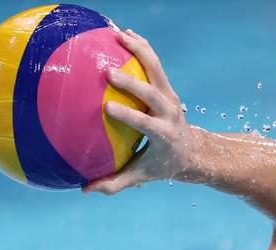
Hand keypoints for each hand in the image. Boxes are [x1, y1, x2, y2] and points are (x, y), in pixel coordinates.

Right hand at [83, 29, 194, 194]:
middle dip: (133, 82)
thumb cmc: (160, 165)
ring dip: (139, 50)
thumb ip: (114, 183)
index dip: (129, 114)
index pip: (146, 123)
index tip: (107, 107)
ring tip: (118, 35)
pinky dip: (142, 47)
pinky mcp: (167, 86)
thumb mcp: (140, 176)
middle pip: (152, 93)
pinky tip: (124, 34)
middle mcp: (169, 112)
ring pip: (156, 68)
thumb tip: (85, 189)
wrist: (190, 149)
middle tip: (109, 73)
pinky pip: (154, 63)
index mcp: (164, 134)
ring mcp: (170, 96)